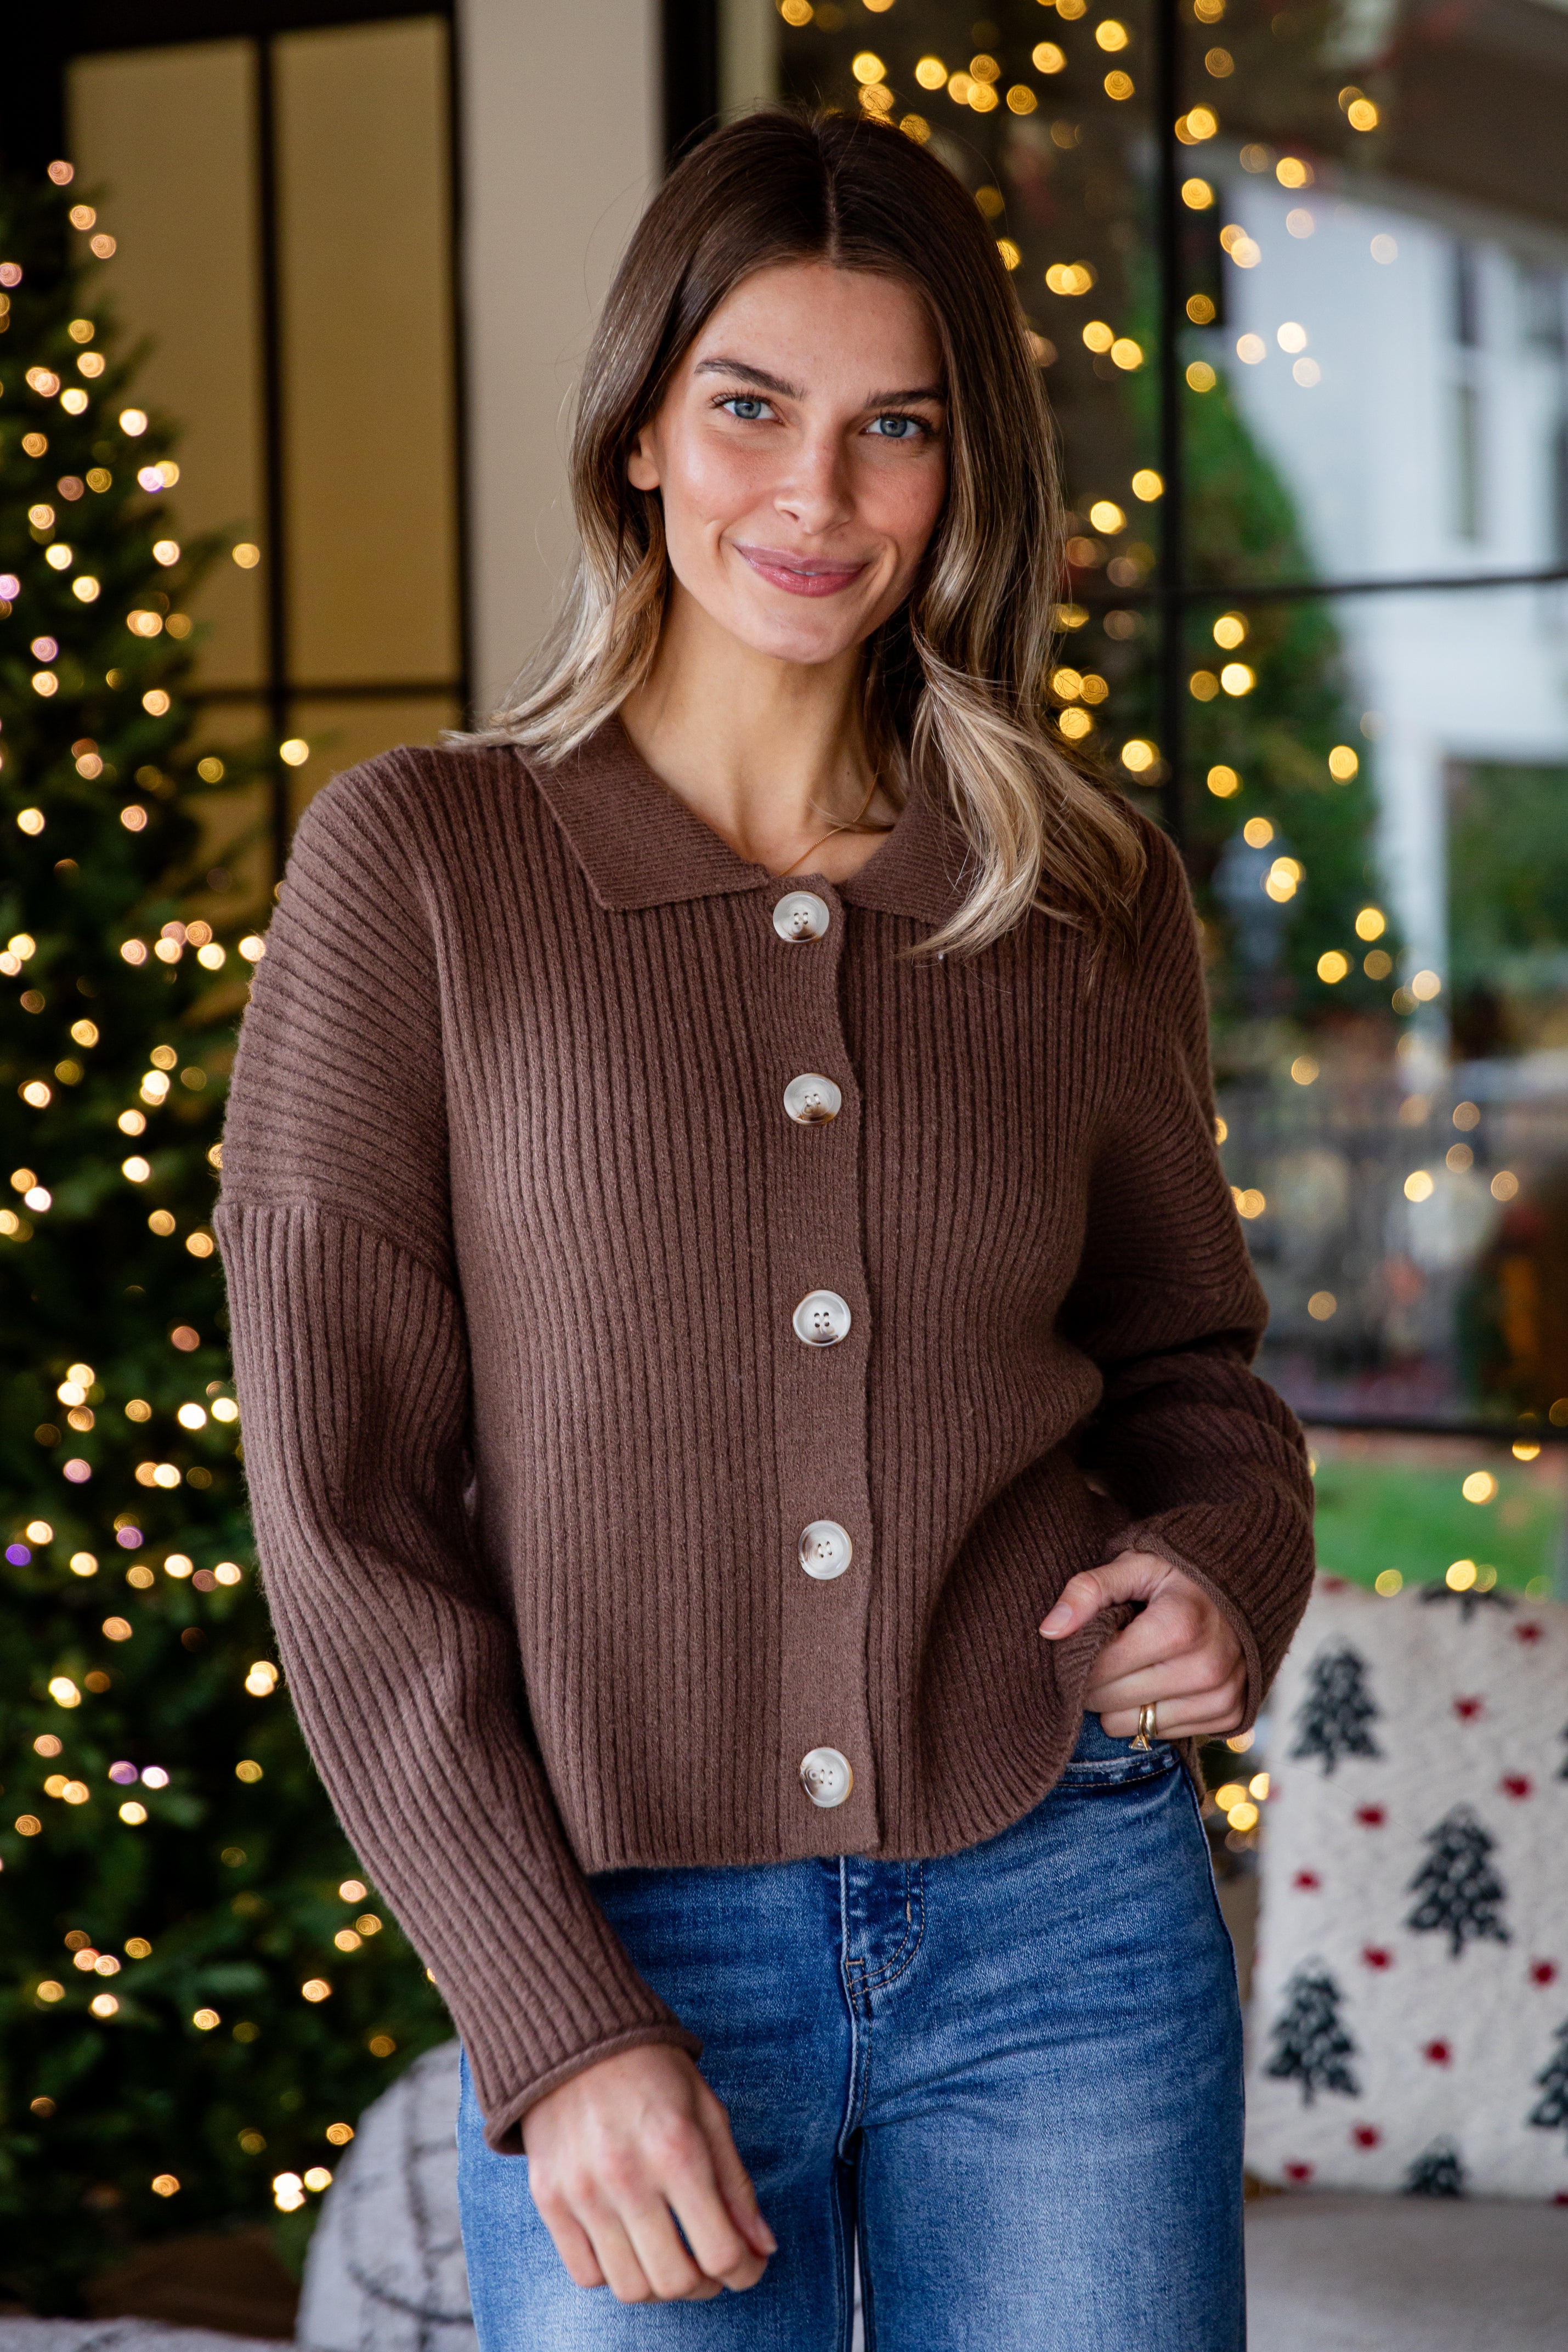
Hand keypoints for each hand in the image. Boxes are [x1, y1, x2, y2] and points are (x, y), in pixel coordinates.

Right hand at [522, 2043, 775, 2302]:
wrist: (572, 2035)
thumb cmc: (651, 2070)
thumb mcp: (708, 2111)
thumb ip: (736, 2184)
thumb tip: (763, 2248)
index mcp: (677, 2149)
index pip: (720, 2251)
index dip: (745, 2271)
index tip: (749, 2264)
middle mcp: (627, 2176)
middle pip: (676, 2281)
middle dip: (706, 2285)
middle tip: (713, 2266)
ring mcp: (582, 2192)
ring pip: (631, 2288)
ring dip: (662, 2287)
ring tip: (674, 2260)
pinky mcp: (549, 2199)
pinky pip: (586, 2274)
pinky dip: (615, 2275)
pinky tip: (631, 2247)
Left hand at [1038, 1550, 1246, 1740]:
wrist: (1248, 1588)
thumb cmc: (1180, 1576)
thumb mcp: (1134, 1566)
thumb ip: (1087, 1591)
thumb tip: (1049, 1630)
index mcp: (1178, 1628)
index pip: (1098, 1669)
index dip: (1080, 1659)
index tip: (1085, 1643)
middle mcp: (1205, 1670)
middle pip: (1111, 1703)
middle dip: (1096, 1682)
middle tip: (1108, 1656)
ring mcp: (1222, 1698)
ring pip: (1133, 1727)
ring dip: (1122, 1703)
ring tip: (1135, 1667)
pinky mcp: (1231, 1718)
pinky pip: (1164, 1735)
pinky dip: (1153, 1713)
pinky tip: (1161, 1681)